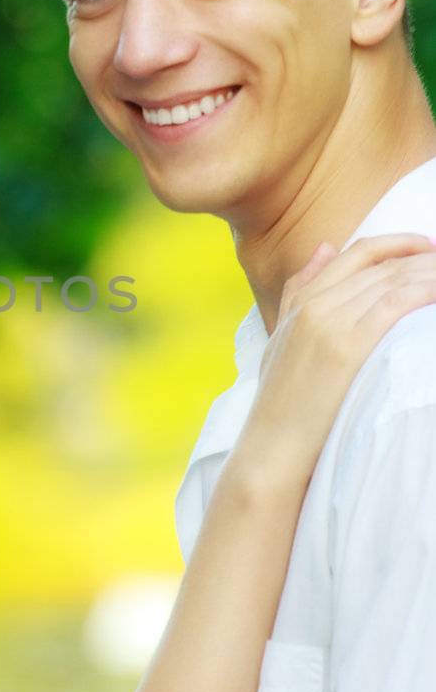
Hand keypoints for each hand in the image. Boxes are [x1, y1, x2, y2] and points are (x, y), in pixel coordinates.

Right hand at [238, 232, 435, 485]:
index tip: (427, 249)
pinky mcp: (348, 346)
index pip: (357, 254)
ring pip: (393, 279)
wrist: (271, 447)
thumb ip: (299, 291)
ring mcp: (330, 322)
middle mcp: (316, 304)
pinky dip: (424, 292)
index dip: (397, 244)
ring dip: (429, 273)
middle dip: (423, 259)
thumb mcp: (282, 338)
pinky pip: (397, 303)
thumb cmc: (281, 404)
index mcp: (302, 300)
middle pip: (380, 265)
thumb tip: (325, 249)